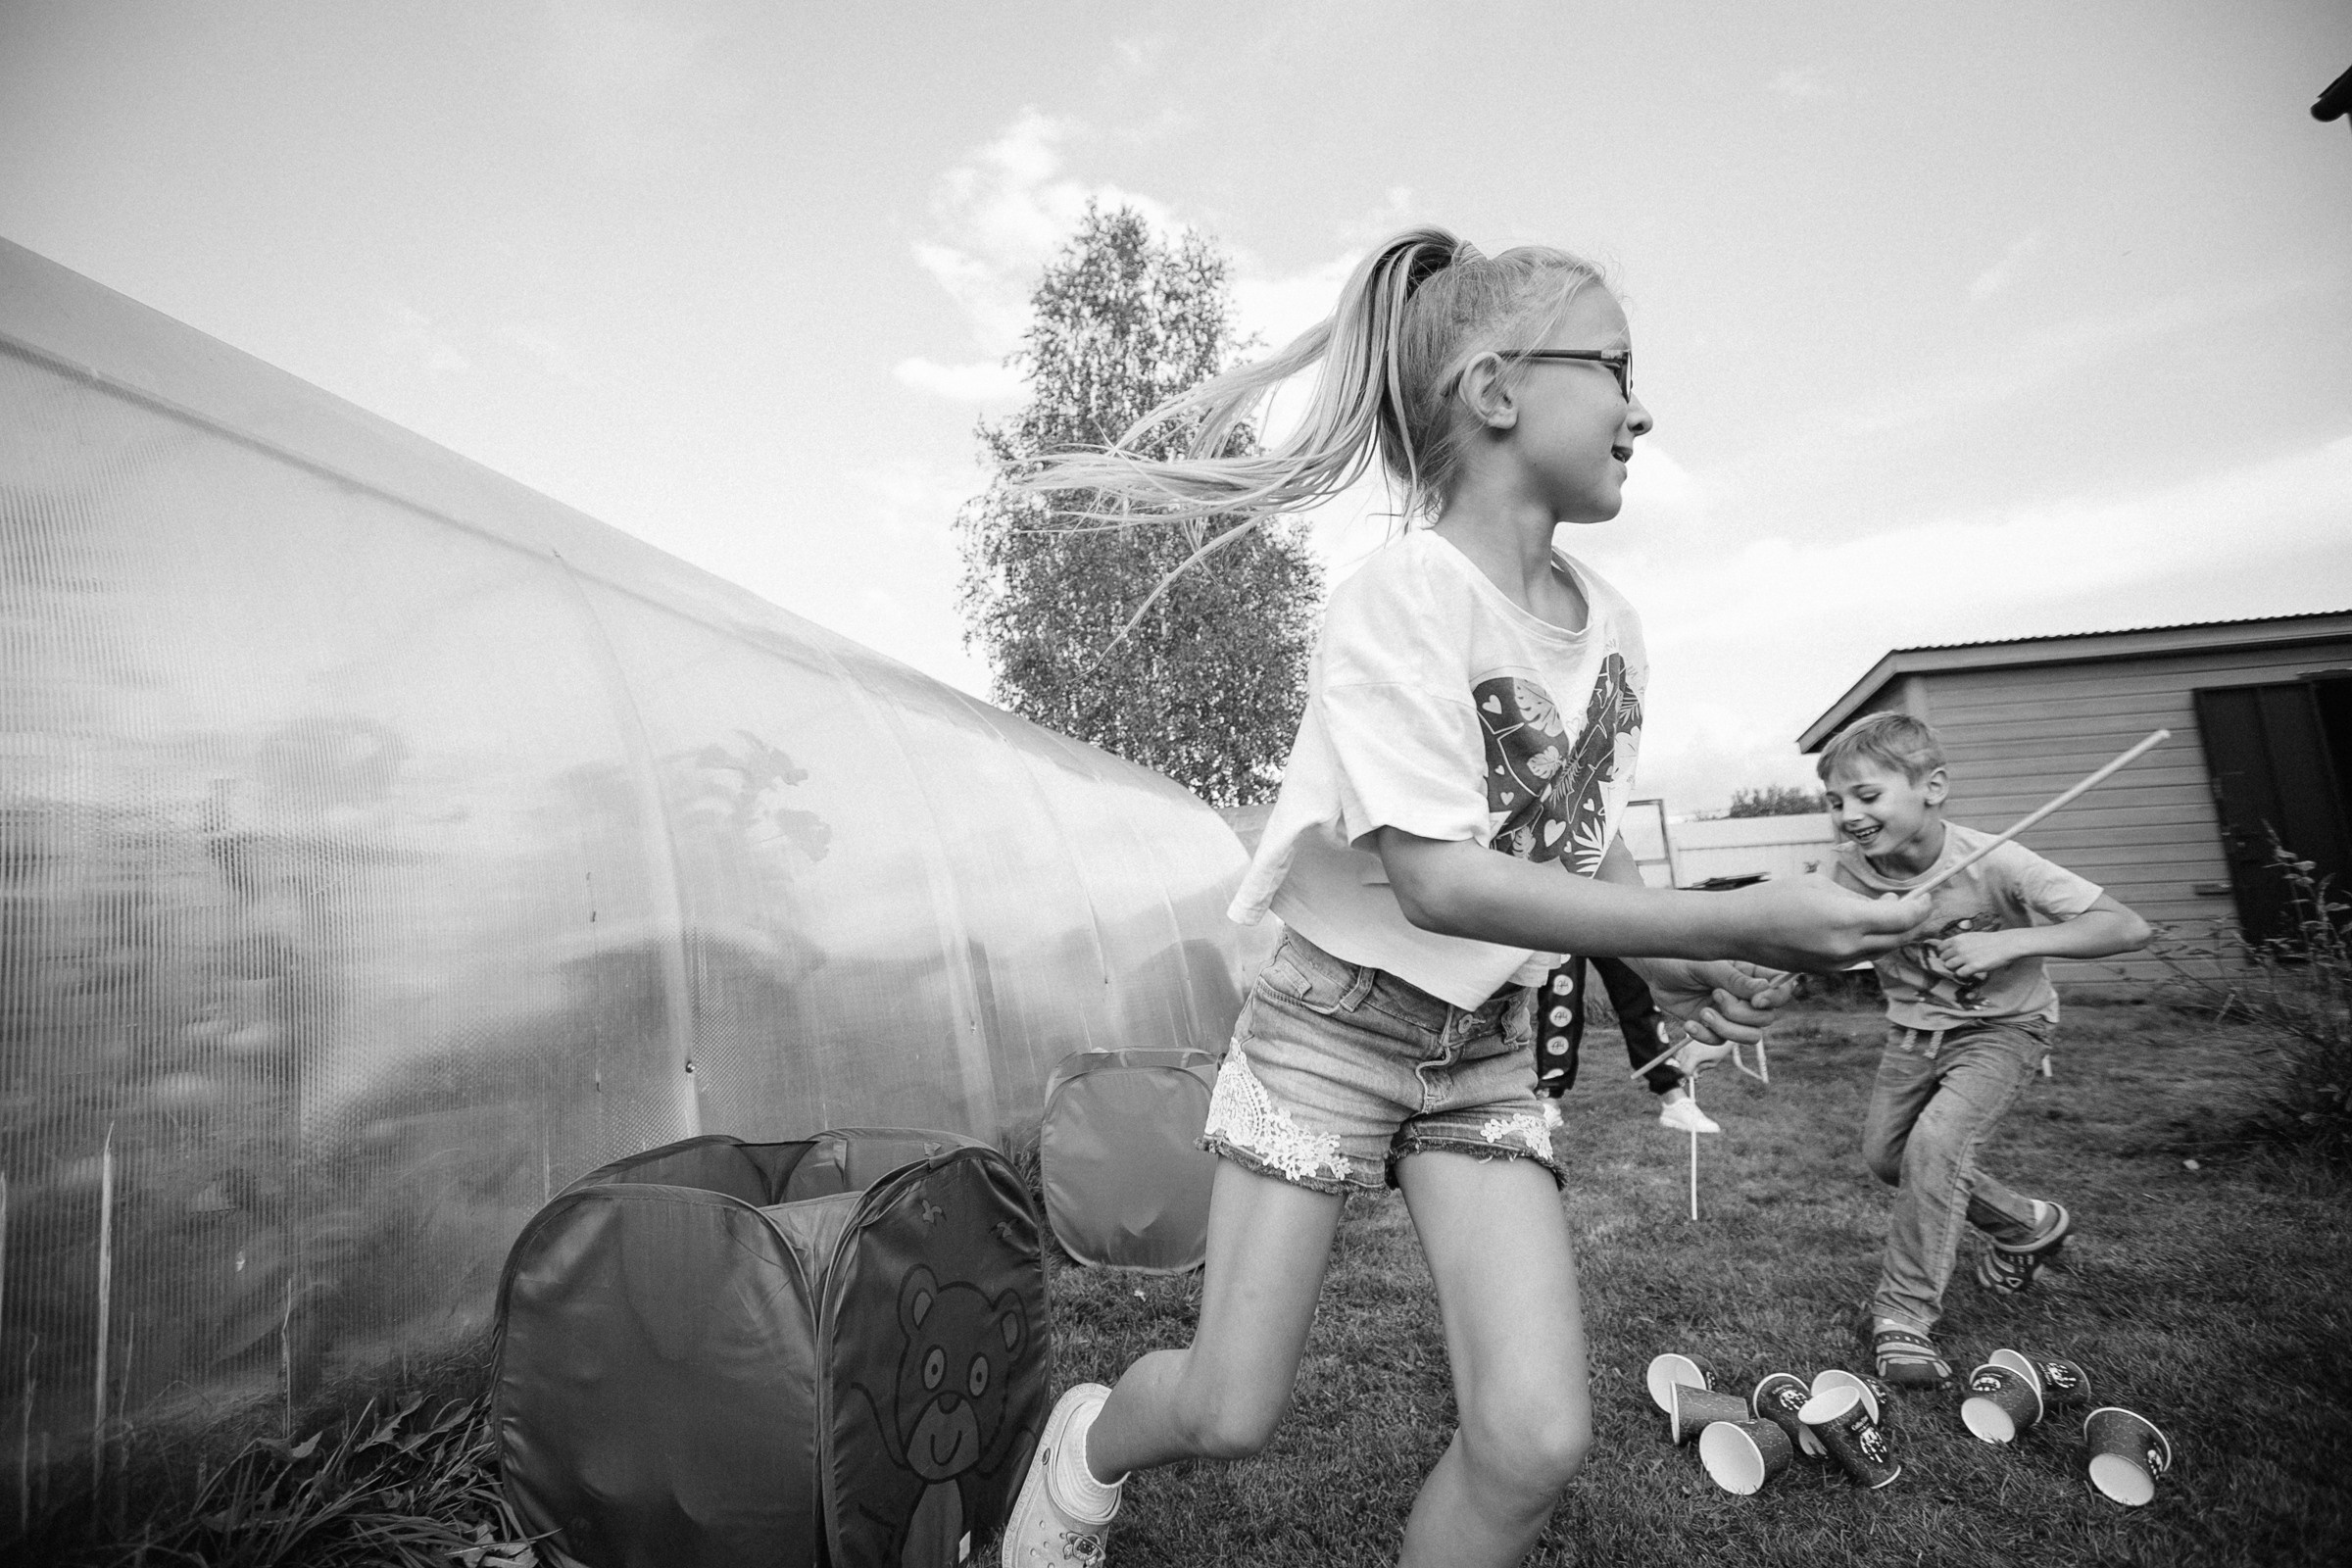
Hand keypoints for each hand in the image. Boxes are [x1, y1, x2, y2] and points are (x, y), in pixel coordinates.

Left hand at [1632, 958, 1797, 1044]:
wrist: (1654, 970)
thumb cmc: (1682, 958)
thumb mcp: (1708, 965)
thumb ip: (1735, 978)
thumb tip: (1764, 989)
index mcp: (1751, 974)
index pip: (1780, 991)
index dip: (1775, 999)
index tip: (1756, 1000)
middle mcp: (1745, 996)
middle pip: (1765, 1019)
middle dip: (1741, 1014)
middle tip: (1716, 995)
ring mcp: (1730, 1013)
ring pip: (1749, 1036)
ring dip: (1727, 1029)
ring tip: (1703, 1013)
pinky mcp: (1712, 1026)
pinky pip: (1720, 1042)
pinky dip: (1705, 1036)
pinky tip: (1689, 1024)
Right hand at [1717, 875, 1934, 971]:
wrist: (1739, 929)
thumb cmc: (1774, 898)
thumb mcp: (1820, 886)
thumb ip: (1856, 898)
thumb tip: (1883, 906)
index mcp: (1847, 920)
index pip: (1903, 920)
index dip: (1921, 908)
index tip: (1926, 897)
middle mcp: (1846, 947)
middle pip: (1898, 939)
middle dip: (1911, 922)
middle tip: (1913, 904)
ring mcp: (1836, 963)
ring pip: (1880, 951)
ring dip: (1889, 933)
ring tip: (1883, 911)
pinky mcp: (1825, 970)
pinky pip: (1858, 957)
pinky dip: (1867, 942)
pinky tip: (1856, 926)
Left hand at [1933, 929, 2018, 979]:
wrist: (2006, 944)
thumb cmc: (1990, 941)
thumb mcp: (1971, 937)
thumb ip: (1959, 942)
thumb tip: (1948, 948)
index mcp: (1958, 938)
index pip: (1940, 948)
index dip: (1944, 954)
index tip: (1951, 957)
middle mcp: (1959, 947)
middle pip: (1944, 958)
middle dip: (1950, 962)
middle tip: (1959, 964)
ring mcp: (1965, 957)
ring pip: (1949, 966)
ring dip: (1955, 969)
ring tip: (1964, 968)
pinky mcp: (1973, 966)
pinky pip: (1960, 974)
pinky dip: (1963, 975)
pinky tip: (1970, 973)